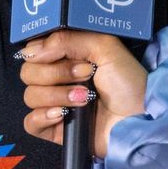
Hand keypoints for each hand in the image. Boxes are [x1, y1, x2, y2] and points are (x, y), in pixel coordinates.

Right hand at [21, 30, 148, 156]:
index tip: (63, 54)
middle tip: (85, 75)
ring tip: (84, 99)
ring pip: (30, 96)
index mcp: (68, 58)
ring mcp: (55, 105)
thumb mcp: (105, 47)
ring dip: (57, 95)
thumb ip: (70, 39)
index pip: (34, 50)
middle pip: (28, 72)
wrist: (139, 118)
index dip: (43, 51)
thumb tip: (35, 49)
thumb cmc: (128, 82)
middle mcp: (58, 80)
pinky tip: (63, 115)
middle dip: (56, 73)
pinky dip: (43, 116)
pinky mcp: (54, 129)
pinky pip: (30, 122)